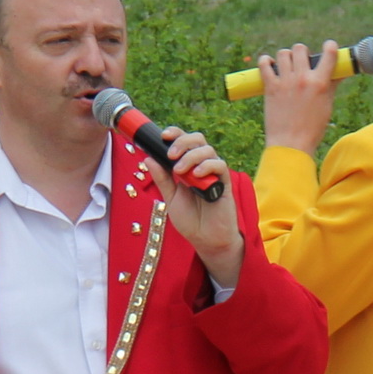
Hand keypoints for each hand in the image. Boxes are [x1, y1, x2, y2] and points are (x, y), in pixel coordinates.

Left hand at [155, 127, 243, 288]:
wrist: (207, 240)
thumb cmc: (191, 221)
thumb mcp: (170, 198)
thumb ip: (162, 179)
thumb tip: (148, 158)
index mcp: (187, 167)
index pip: (183, 141)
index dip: (175, 133)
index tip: (163, 135)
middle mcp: (201, 166)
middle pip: (197, 139)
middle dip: (182, 142)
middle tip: (171, 155)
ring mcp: (213, 174)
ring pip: (208, 150)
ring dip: (191, 156)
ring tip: (180, 171)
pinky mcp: (224, 183)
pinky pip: (220, 165)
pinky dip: (207, 166)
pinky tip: (197, 175)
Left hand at [260, 40, 343, 154]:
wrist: (291, 144)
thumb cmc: (312, 129)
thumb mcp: (327, 106)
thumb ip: (331, 87)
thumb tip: (337, 75)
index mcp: (320, 83)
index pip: (329, 54)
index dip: (330, 46)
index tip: (329, 47)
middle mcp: (302, 78)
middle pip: (300, 49)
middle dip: (302, 53)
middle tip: (301, 62)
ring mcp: (285, 81)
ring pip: (283, 53)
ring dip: (285, 57)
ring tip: (286, 66)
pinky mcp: (270, 87)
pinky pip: (264, 63)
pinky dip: (266, 61)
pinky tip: (269, 65)